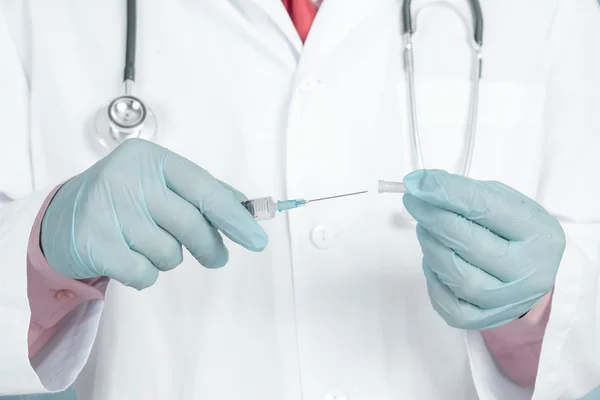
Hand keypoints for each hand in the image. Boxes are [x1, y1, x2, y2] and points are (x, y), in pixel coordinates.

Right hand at [41, 139, 267, 289]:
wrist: (64, 217)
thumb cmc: (126, 198)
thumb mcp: (161, 183)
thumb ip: (203, 192)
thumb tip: (246, 209)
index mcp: (151, 159)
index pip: (204, 188)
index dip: (234, 217)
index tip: (257, 239)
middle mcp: (127, 179)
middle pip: (190, 224)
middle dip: (210, 247)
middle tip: (216, 258)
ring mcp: (107, 211)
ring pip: (168, 253)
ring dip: (170, 257)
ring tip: (152, 245)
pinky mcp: (93, 243)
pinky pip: (144, 274)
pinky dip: (147, 274)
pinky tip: (132, 258)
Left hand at [402, 169, 564, 329]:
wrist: (533, 275)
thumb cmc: (514, 234)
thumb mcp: (504, 203)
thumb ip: (466, 192)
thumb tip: (422, 184)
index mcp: (538, 235)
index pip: (486, 209)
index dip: (446, 194)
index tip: (418, 183)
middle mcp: (529, 273)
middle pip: (469, 244)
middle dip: (434, 218)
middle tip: (415, 202)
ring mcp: (507, 301)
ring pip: (456, 275)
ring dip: (431, 246)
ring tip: (425, 229)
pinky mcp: (483, 320)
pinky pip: (447, 302)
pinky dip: (432, 278)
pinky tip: (434, 261)